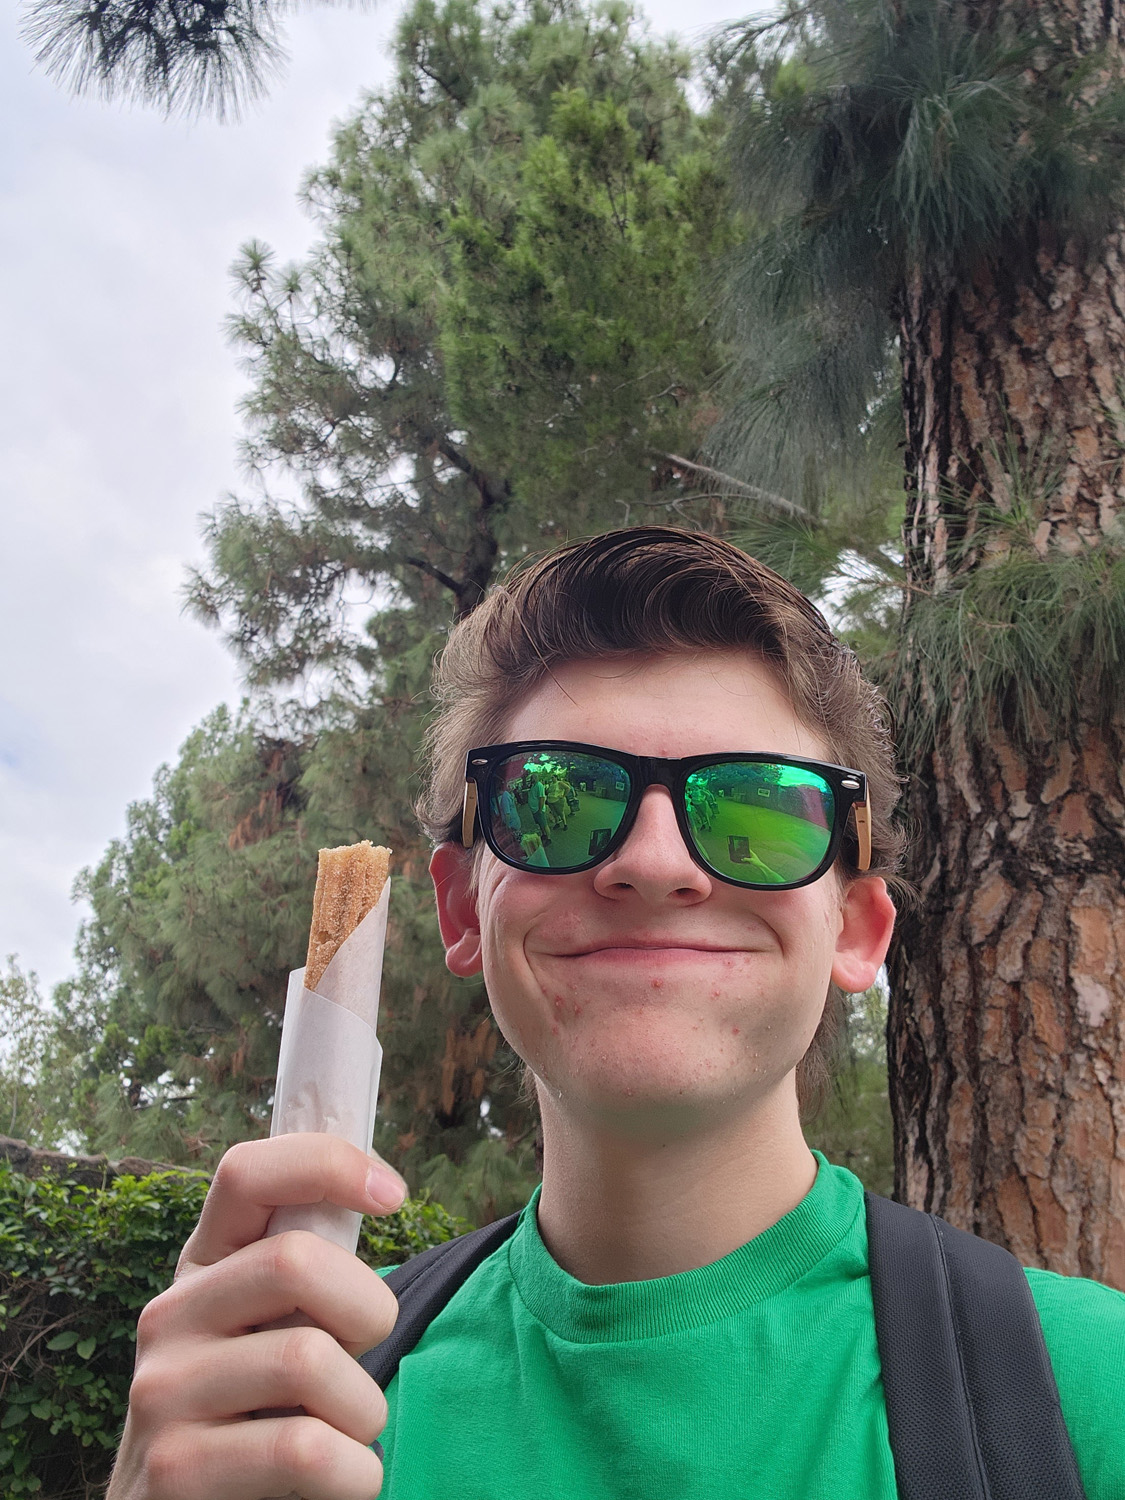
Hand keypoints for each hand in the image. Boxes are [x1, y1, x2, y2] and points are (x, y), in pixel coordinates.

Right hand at [107, 1134, 406, 1499]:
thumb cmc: (259, 1416)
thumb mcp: (272, 1328)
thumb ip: (305, 1272)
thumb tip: (381, 1189)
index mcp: (201, 1266)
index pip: (245, 1172)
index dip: (326, 1164)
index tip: (395, 1195)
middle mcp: (169, 1316)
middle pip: (295, 1261)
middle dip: (369, 1310)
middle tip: (364, 1358)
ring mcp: (162, 1392)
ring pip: (309, 1360)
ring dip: (364, 1410)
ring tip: (347, 1435)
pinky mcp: (175, 1469)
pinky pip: (304, 1450)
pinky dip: (354, 1474)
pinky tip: (340, 1482)